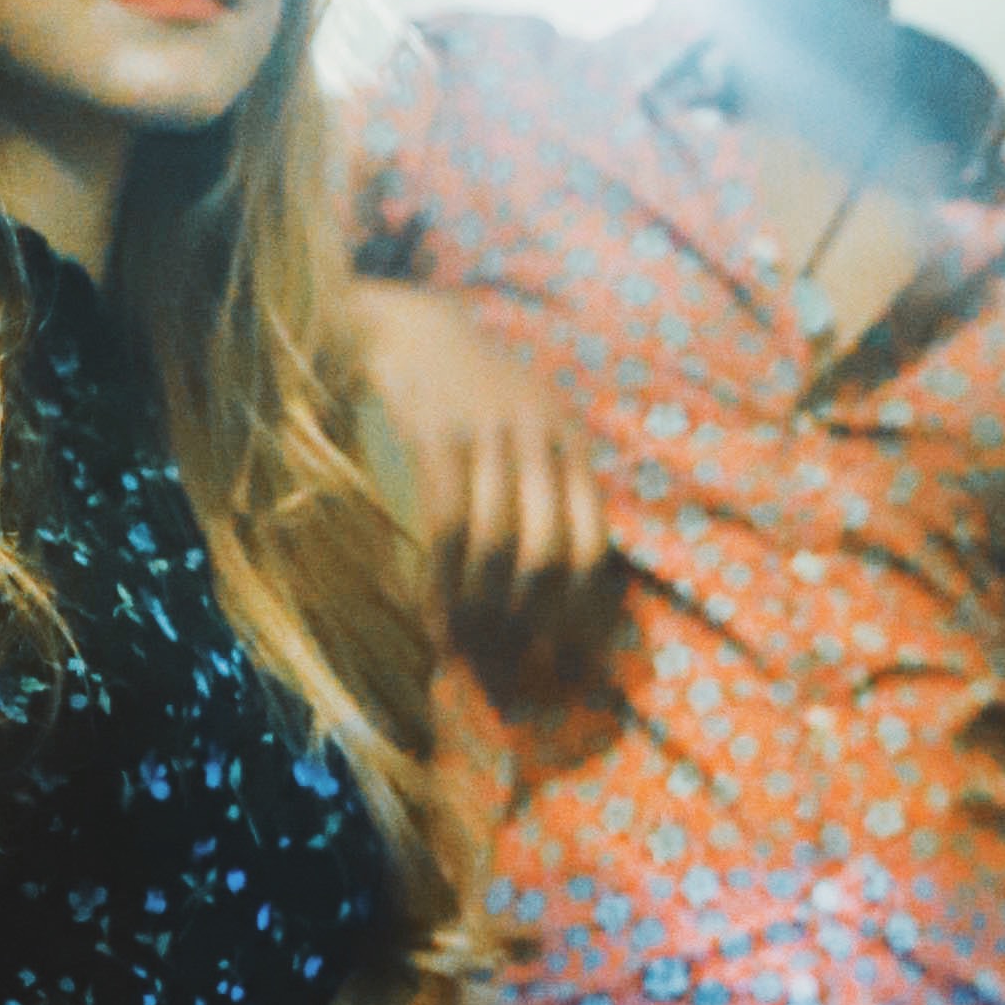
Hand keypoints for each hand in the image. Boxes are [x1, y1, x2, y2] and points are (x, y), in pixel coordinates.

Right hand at [347, 283, 610, 642]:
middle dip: (534, 625)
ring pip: (496, 546)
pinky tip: (432, 621)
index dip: (585, 613)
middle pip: (549, 553)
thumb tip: (556, 594)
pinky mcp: (436, 435)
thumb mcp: (531, 429)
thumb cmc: (473, 394)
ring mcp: (488, 435)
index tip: (573, 666)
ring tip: (469, 659)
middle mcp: (540, 439)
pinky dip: (439, 584)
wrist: (411, 328)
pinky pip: (444, 526)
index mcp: (572, 444)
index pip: (593, 542)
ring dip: (481, 614)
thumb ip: (550, 492)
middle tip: (517, 677)